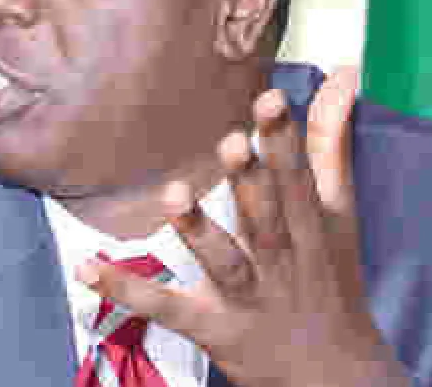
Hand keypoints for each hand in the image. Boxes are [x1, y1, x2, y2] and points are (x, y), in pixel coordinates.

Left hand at [76, 67, 409, 386]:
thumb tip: (343, 75)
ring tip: (174, 195)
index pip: (300, 182)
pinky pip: (168, 309)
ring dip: (199, 231)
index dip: (287, 142)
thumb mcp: (339, 214)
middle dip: (252, 182)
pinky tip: (88, 269)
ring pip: (224, 262)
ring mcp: (247, 298)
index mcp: (313, 229)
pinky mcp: (214, 328)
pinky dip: (127, 291)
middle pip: (267, 220)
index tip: (271, 99)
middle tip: (231, 142)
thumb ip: (331, 143)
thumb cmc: (331, 279)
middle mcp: (282, 261)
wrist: (335, 376)